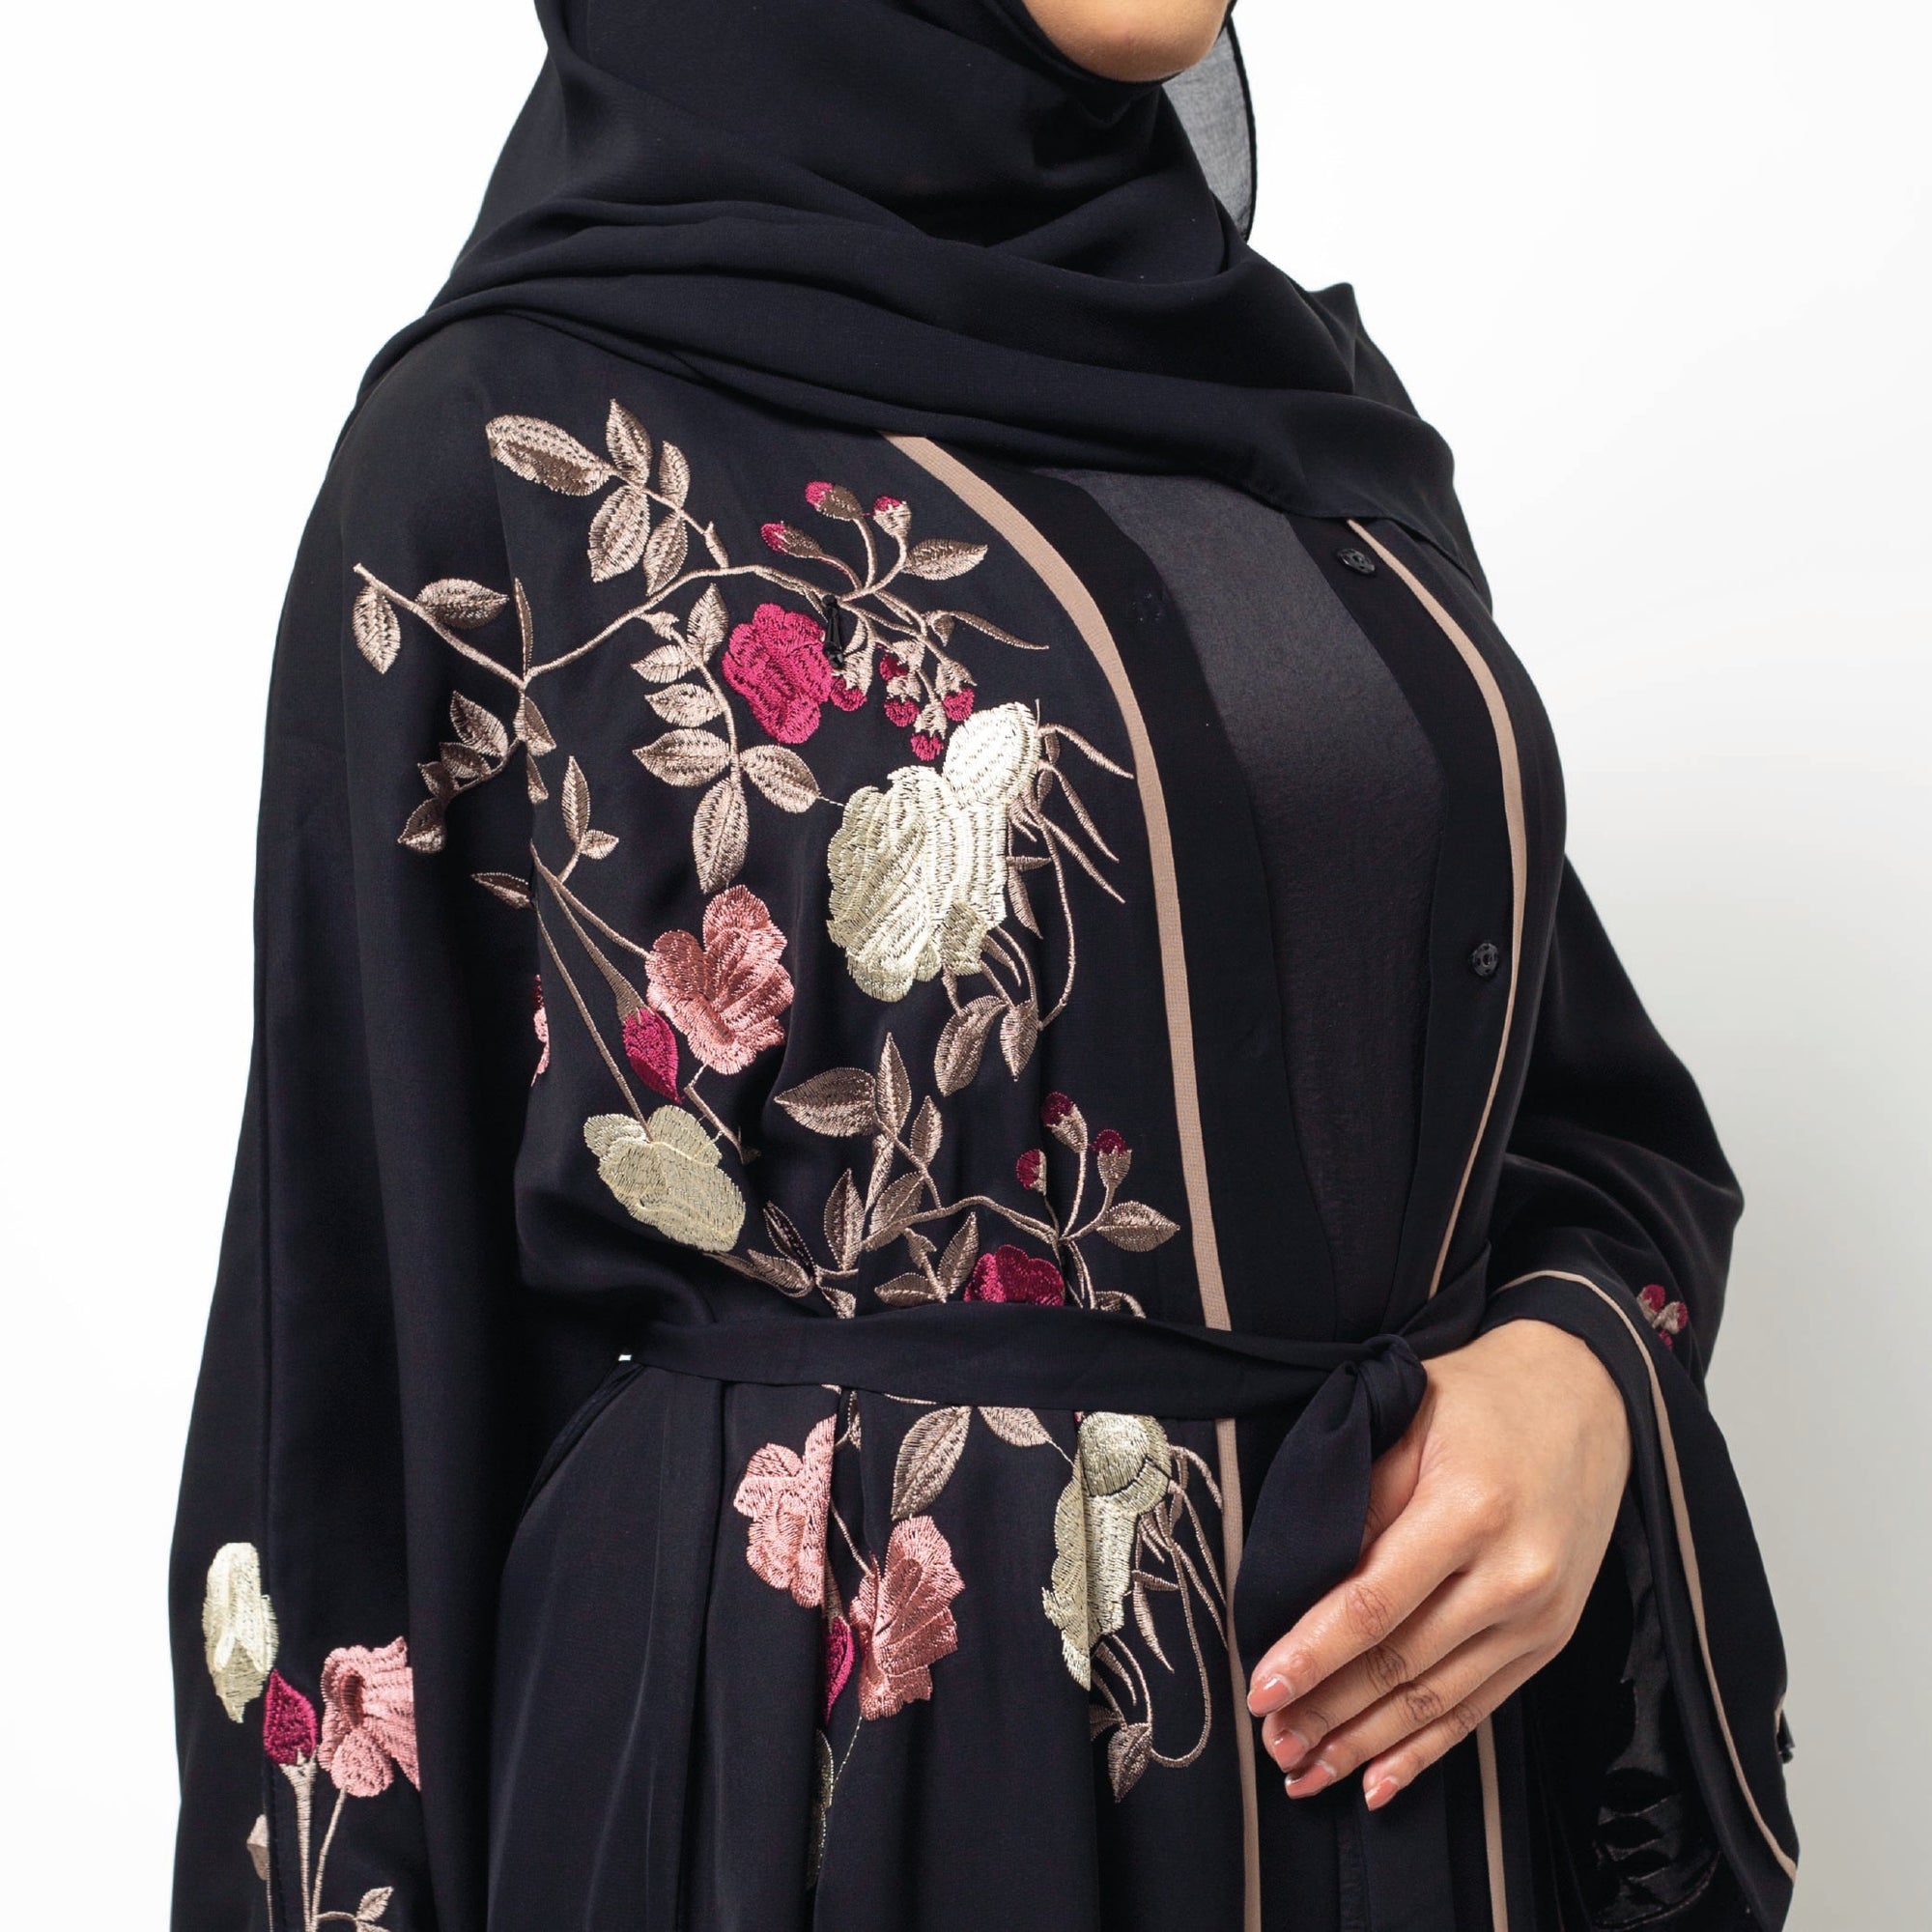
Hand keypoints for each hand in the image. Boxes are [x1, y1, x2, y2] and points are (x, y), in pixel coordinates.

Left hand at [1245, 1318, 1630, 1809]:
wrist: (1588, 1397)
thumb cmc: (1480, 1401)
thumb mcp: (1407, 1422)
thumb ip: (1360, 1501)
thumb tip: (1300, 1584)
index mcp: (1469, 1510)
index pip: (1374, 1602)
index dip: (1313, 1653)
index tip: (1261, 1688)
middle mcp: (1514, 1574)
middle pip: (1402, 1664)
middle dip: (1327, 1712)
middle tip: (1270, 1743)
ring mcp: (1539, 1616)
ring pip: (1436, 1700)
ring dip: (1365, 1744)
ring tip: (1304, 1773)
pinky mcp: (1551, 1639)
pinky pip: (1478, 1707)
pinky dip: (1425, 1751)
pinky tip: (1379, 1782)